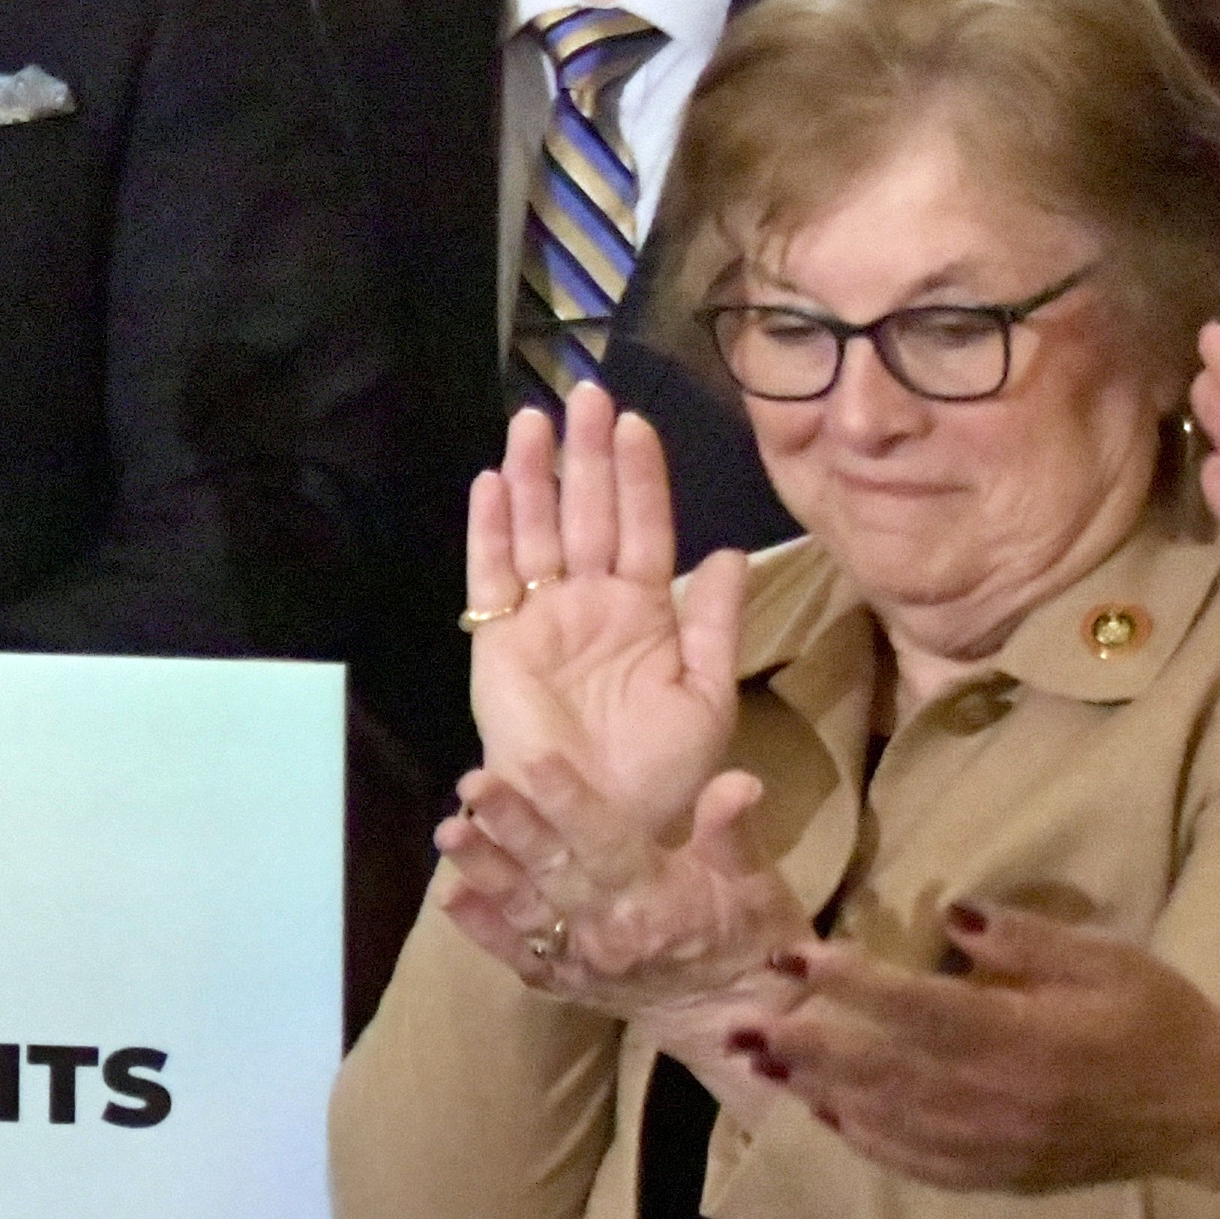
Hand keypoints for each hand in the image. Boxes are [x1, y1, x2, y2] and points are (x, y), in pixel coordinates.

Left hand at [435, 753, 807, 1021]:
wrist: (740, 1020)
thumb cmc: (754, 939)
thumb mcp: (762, 885)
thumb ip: (735, 834)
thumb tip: (738, 781)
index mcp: (659, 898)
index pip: (606, 840)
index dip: (570, 799)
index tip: (537, 757)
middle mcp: (611, 931)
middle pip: (553, 870)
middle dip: (511, 824)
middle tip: (472, 782)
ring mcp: (582, 962)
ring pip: (525, 909)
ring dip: (483, 870)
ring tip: (447, 831)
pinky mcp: (564, 983)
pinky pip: (517, 956)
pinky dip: (481, 929)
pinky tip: (448, 895)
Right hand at [464, 385, 748, 835]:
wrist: (598, 823)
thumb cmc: (660, 772)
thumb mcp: (706, 698)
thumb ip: (713, 625)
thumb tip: (728, 556)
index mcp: (647, 612)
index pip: (644, 527)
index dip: (640, 478)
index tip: (638, 425)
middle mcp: (592, 602)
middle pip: (588, 513)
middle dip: (587, 454)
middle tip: (585, 395)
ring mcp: (542, 617)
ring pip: (538, 531)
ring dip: (535, 475)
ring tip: (533, 421)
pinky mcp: (498, 641)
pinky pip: (491, 575)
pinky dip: (491, 531)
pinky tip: (493, 485)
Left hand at [742, 903, 1219, 1209]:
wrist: (1210, 1113)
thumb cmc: (1159, 1020)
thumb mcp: (1106, 961)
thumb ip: (1024, 940)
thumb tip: (948, 914)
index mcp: (1022, 1039)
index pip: (916, 1008)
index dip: (850, 983)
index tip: (793, 957)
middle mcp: (996, 1099)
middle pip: (880, 1071)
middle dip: (804, 1046)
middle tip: (739, 1026)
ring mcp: (993, 1146)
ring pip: (886, 1121)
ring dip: (818, 1092)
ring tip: (760, 1066)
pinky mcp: (999, 1175)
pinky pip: (915, 1162)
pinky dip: (863, 1138)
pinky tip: (827, 1114)